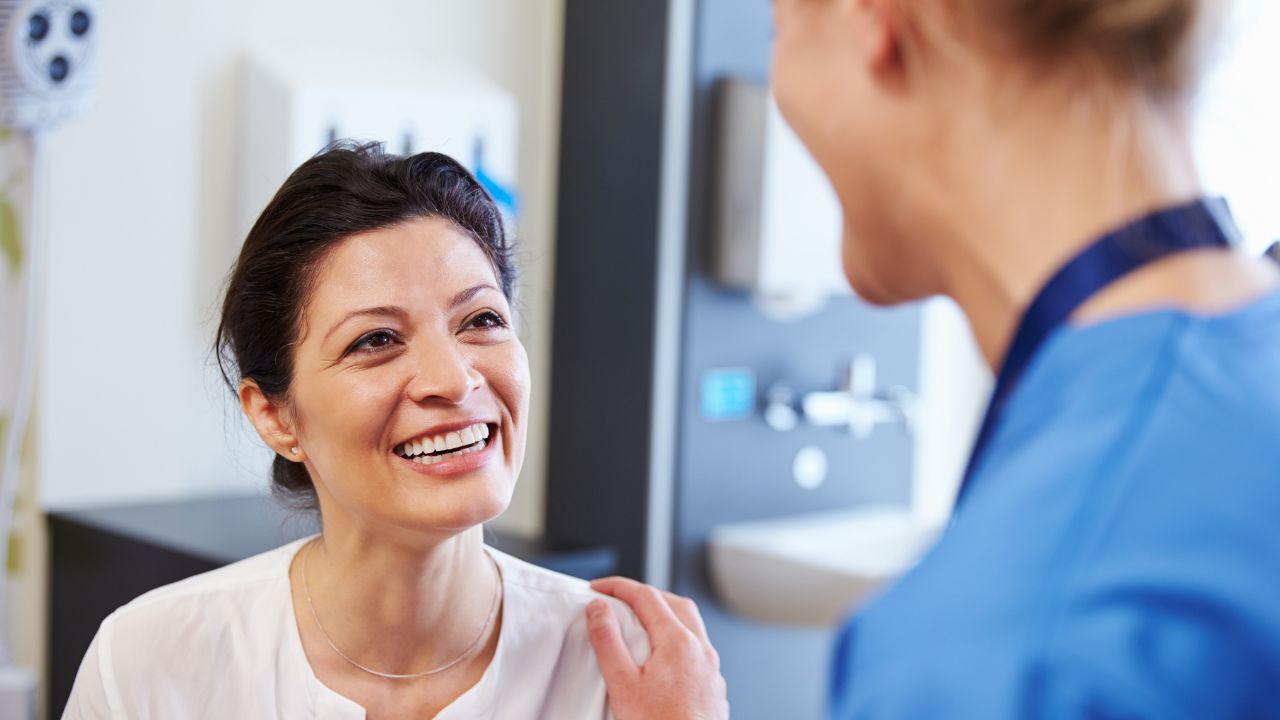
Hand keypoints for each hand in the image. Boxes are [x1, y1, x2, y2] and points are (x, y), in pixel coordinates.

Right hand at [586, 576, 729, 719]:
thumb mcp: (622, 684)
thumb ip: (608, 641)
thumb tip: (599, 609)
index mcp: (678, 642)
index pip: (646, 596)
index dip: (619, 587)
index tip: (597, 588)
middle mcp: (701, 649)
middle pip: (675, 603)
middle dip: (646, 594)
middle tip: (619, 598)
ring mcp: (711, 668)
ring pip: (691, 625)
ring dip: (665, 614)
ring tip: (640, 622)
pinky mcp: (713, 686)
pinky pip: (698, 647)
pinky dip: (677, 637)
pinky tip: (663, 656)